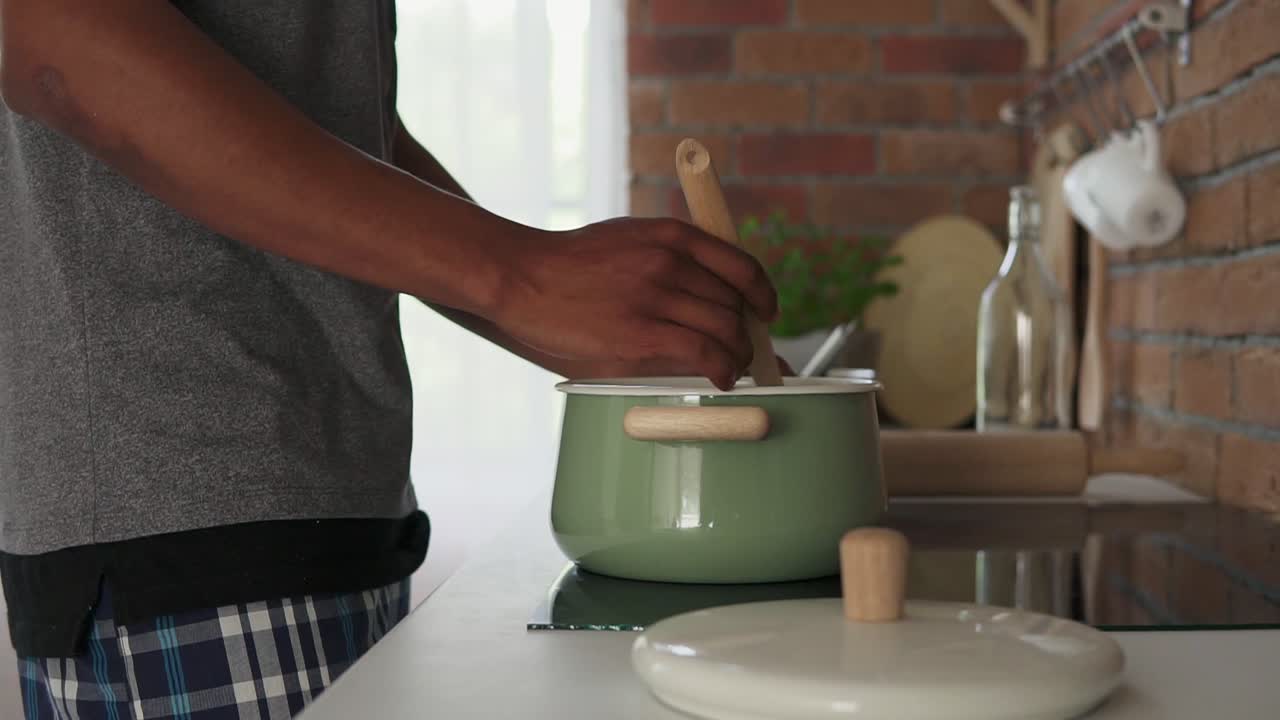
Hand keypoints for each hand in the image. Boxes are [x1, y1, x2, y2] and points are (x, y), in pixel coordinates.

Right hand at [493, 217, 777, 389]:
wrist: (523, 277)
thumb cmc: (570, 265)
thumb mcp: (628, 239)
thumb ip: (668, 256)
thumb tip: (708, 291)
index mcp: (671, 235)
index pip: (741, 265)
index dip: (763, 293)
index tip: (766, 311)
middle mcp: (671, 261)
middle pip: (735, 303)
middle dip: (748, 333)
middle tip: (745, 352)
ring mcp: (658, 296)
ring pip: (727, 329)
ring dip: (738, 356)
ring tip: (732, 369)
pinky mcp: (643, 333)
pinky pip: (705, 353)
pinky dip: (723, 370)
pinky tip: (720, 378)